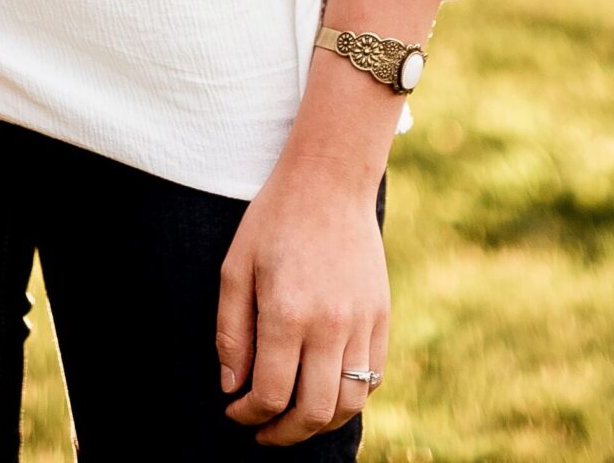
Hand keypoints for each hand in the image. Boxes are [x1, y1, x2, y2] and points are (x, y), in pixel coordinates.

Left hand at [217, 154, 388, 444]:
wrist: (329, 181)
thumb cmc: (273, 219)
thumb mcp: (235, 266)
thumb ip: (231, 331)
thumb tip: (232, 387)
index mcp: (287, 312)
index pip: (271, 392)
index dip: (249, 414)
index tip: (234, 411)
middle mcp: (330, 325)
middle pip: (313, 411)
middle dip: (284, 433)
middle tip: (263, 431)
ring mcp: (362, 324)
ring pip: (348, 404)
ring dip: (319, 423)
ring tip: (294, 419)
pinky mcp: (382, 318)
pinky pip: (372, 379)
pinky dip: (349, 398)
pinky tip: (324, 392)